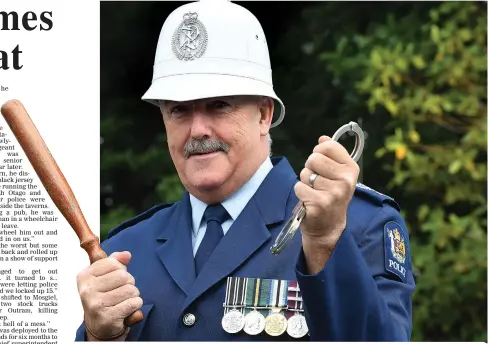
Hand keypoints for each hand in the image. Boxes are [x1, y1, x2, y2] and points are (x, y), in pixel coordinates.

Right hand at [76, 251, 142, 340]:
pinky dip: (135, 306)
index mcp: (84, 276)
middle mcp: (87, 290)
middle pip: (124, 276)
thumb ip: (115, 262)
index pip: (113, 263)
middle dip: (128, 284)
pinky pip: (133, 303)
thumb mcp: (105, 277)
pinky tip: (125, 311)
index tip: (113, 281)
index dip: (120, 270)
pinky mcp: (107, 317)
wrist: (99, 328)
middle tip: (119, 294)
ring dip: (132, 296)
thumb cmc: (103, 299)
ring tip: (121, 302)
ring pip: (131, 290)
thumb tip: (126, 255)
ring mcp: (96, 304)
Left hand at [295, 136, 358, 270]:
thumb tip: (323, 138)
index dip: (319, 152)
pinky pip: (299, 187)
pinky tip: (309, 201)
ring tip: (315, 192)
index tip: (322, 164)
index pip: (328, 146)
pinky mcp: (320, 203)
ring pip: (305, 174)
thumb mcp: (337, 175)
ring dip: (305, 182)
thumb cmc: (331, 197)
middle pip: (314, 158)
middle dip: (310, 168)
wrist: (329, 227)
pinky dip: (300, 193)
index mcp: (351, 169)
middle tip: (317, 182)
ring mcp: (334, 192)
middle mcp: (346, 180)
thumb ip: (331, 155)